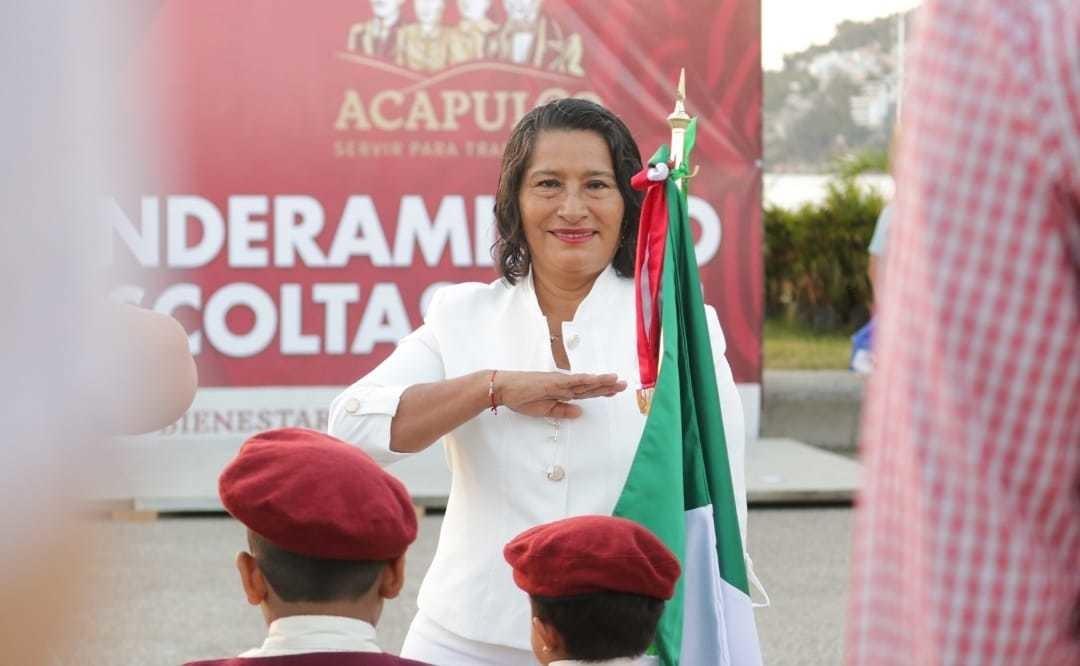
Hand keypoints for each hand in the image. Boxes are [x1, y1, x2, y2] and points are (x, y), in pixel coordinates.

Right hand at [493, 371, 626, 418]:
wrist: (504, 388)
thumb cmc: (521, 398)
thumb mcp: (545, 410)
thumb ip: (562, 410)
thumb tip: (580, 413)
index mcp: (562, 391)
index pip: (585, 392)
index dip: (601, 391)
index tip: (615, 391)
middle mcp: (563, 384)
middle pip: (589, 386)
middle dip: (606, 386)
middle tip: (623, 385)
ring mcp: (558, 381)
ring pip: (584, 382)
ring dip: (599, 381)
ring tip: (615, 380)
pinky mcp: (551, 381)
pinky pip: (570, 381)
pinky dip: (583, 380)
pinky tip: (594, 379)